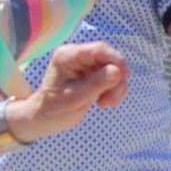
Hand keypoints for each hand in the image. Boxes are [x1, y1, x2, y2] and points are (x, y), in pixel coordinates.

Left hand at [5, 39, 127, 142]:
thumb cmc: (54, 109)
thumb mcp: (76, 98)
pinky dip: (113, 90)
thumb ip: (97, 83)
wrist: (45, 120)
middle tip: (112, 102)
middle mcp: (77, 56)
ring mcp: (85, 65)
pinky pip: (111, 78)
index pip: (98, 50)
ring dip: (115, 88)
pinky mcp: (92, 75)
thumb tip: (118, 71)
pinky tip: (104, 103)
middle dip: (116, 80)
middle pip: (108, 60)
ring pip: (113, 70)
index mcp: (68, 56)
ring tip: (106, 105)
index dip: (115, 60)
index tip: (126, 76)